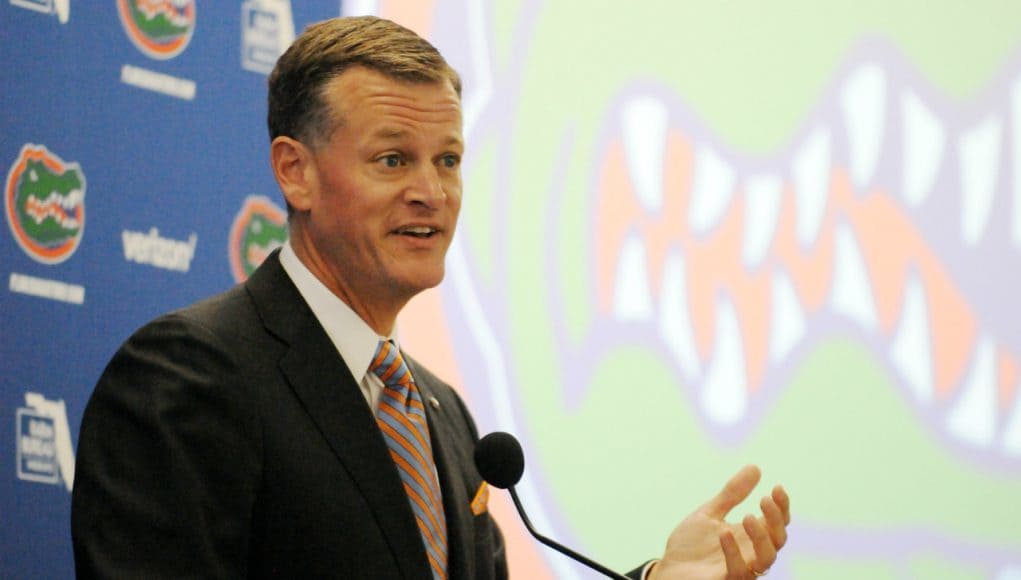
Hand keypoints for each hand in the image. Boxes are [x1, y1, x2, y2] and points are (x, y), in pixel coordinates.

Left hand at [648, 465, 789, 579]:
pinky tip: (723, 533)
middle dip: (776, 518)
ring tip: (747, 516)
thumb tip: (756, 467)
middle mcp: (751, 553)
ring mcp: (741, 569)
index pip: (777, 522)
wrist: (668, 570)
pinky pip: (738, 571)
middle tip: (764, 499)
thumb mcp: (710, 513)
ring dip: (761, 536)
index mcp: (750, 536)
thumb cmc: (691, 547)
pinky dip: (733, 552)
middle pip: (778, 539)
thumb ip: (732, 494)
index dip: (782, 506)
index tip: (777, 487)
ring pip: (767, 558)